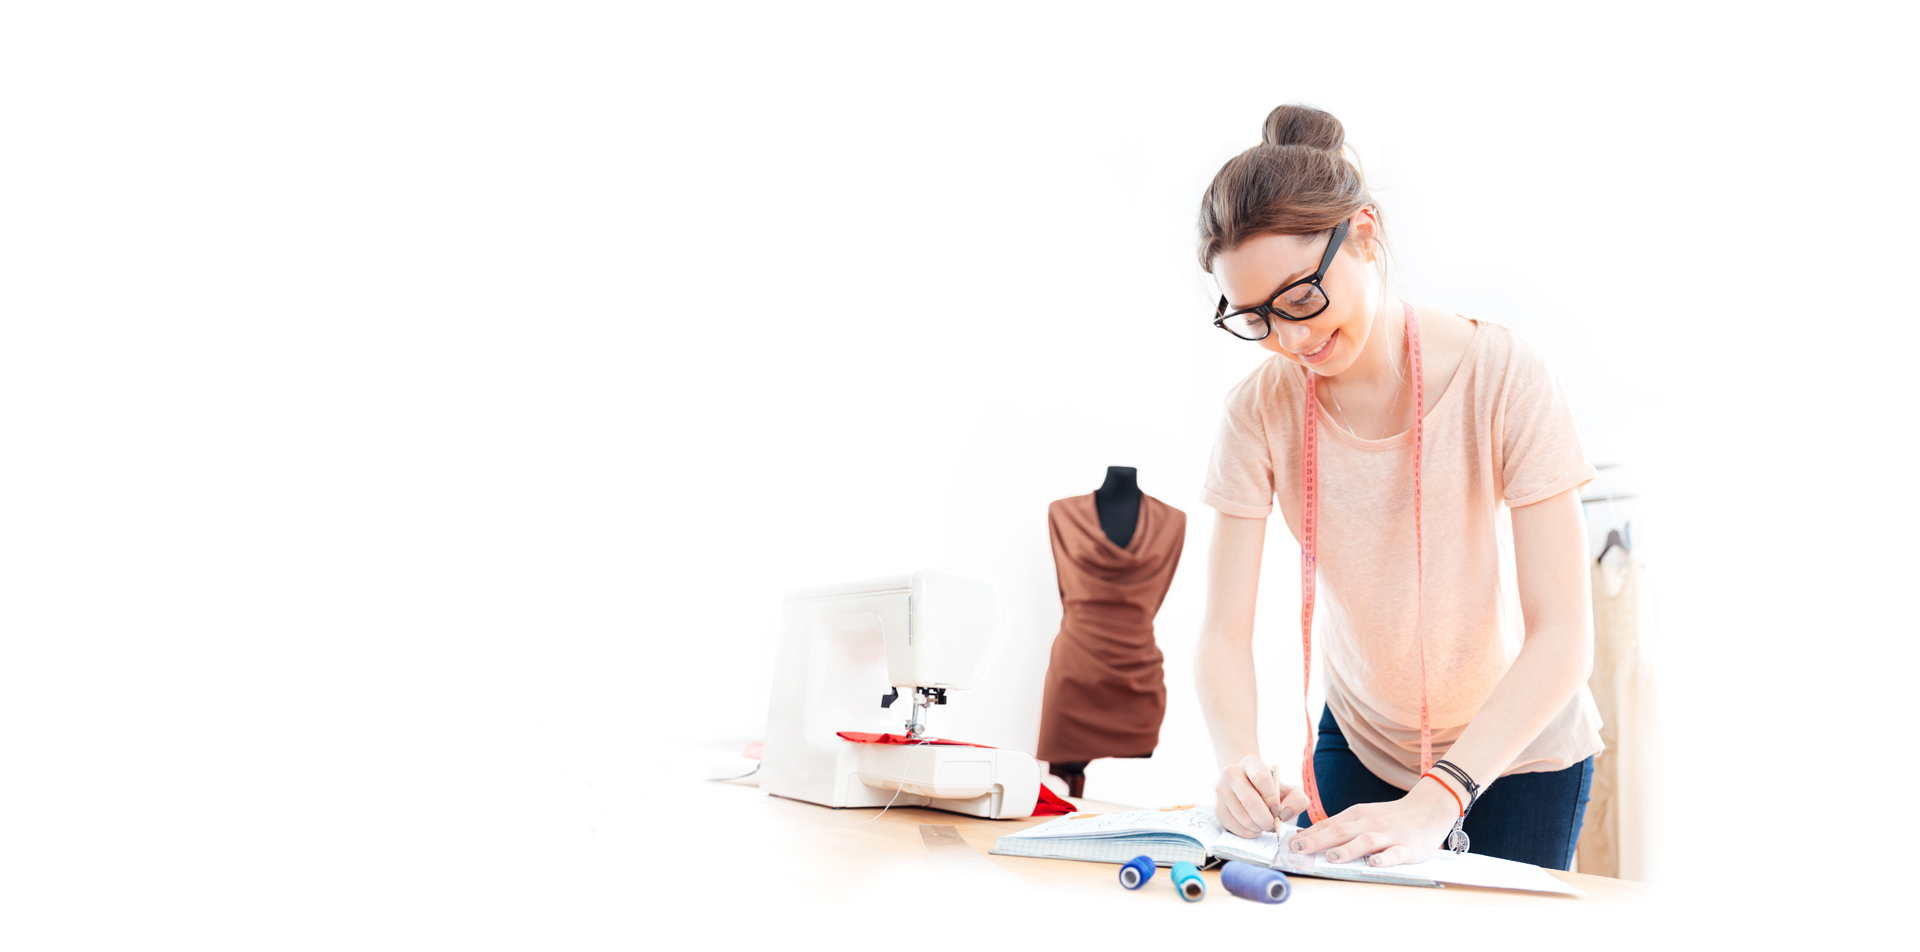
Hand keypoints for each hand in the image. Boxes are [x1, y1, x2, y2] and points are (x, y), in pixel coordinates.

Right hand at [1212, 755, 1310, 837]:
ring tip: (1264, 824)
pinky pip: (1236, 828)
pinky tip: (1254, 827)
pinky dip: (1250, 833)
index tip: (1278, 809)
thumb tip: (1286, 812)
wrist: (1249, 790)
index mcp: (1250, 763)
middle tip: (1273, 824)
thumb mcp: (1289, 790)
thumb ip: (1297, 799)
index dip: (1273, 797)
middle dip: (1267, 819)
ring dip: (1259, 827)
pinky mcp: (1217, 808)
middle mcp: (1231, 772)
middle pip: (1250, 801)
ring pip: (1244, 818)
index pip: (1261, 777)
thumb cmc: (1271, 791)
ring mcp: (1221, 790)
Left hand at [1284, 776, 1459, 866]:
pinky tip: (1374, 863)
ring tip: (1331, 857)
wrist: (1429, 809)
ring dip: (1348, 849)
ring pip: (1366, 841)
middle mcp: (1370, 823)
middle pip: (1341, 831)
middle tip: (1298, 850)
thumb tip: (1307, 837)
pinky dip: (1385, 858)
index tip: (1288, 845)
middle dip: (1318, 841)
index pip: (1328, 824)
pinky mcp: (1408, 847)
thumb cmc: (1390, 817)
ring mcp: (1389, 835)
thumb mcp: (1363, 816)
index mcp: (1357, 815)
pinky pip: (1395, 853)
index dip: (1308, 834)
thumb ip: (1339, 827)